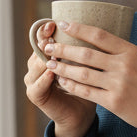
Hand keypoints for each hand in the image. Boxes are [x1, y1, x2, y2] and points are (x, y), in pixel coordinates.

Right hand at [24, 21, 96, 136]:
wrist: (82, 114)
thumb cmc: (89, 86)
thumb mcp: (90, 64)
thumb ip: (88, 48)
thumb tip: (102, 23)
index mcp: (48, 54)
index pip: (43, 38)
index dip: (47, 30)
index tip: (58, 23)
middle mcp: (37, 65)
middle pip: (36, 49)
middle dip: (45, 41)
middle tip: (53, 34)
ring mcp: (34, 80)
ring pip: (35, 65)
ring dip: (44, 58)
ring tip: (54, 52)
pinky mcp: (35, 96)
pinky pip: (36, 86)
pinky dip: (44, 79)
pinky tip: (52, 73)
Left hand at [43, 21, 136, 136]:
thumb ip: (122, 52)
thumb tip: (99, 41)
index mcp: (131, 52)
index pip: (100, 35)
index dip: (79, 28)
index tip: (63, 24)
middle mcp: (124, 66)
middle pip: (86, 54)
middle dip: (63, 49)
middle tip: (48, 46)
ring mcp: (118, 84)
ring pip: (82, 73)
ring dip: (63, 68)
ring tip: (50, 64)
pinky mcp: (113, 102)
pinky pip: (86, 91)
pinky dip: (71, 86)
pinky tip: (62, 82)